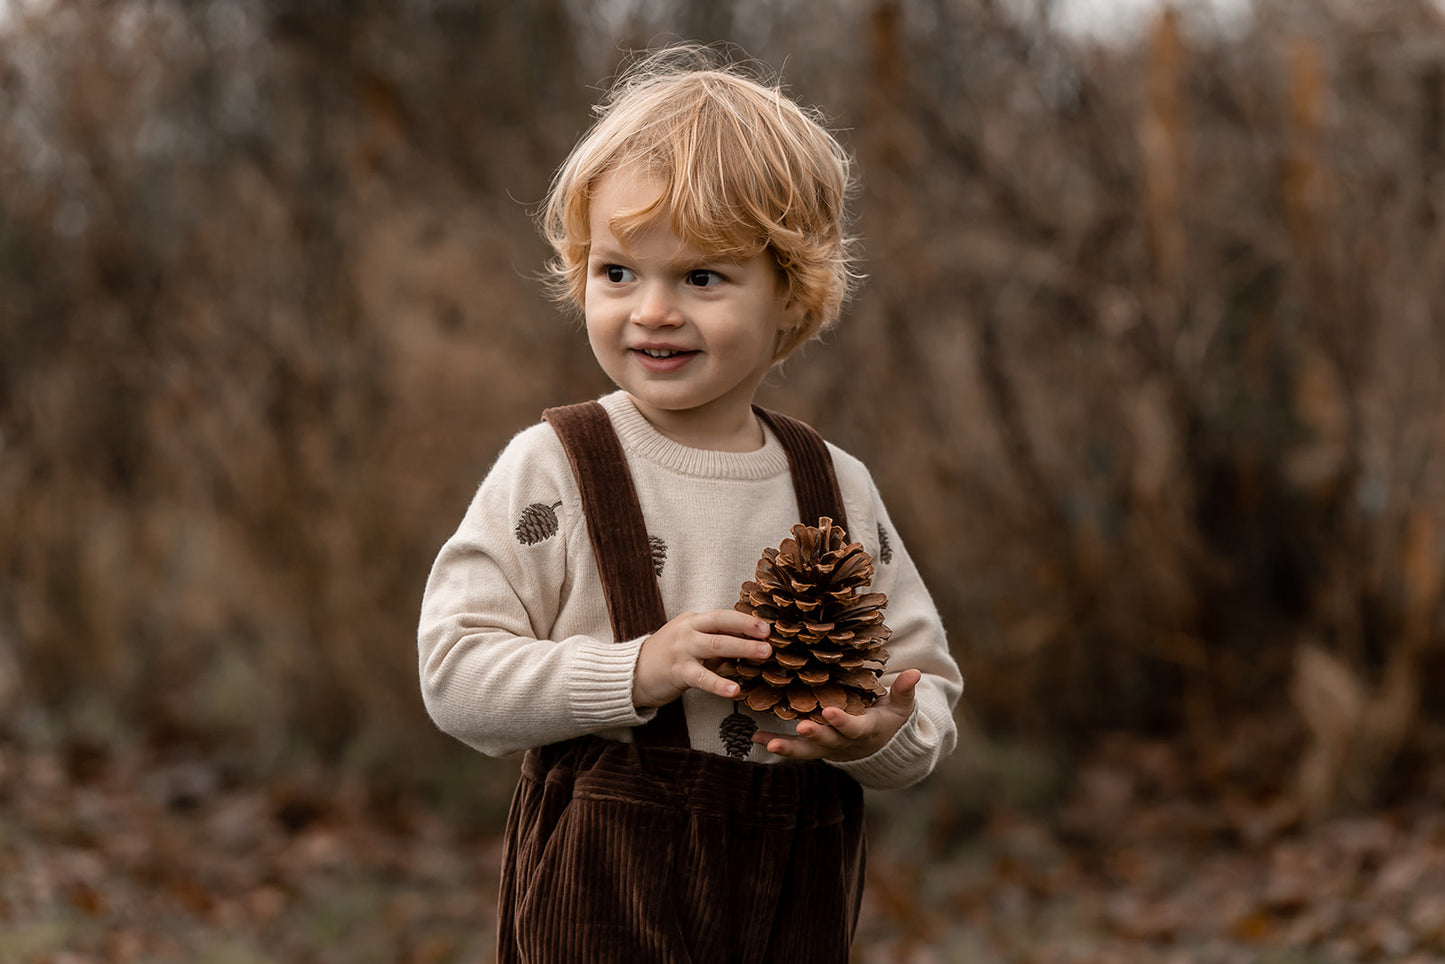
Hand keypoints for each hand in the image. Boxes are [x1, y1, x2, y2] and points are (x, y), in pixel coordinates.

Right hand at [633, 610, 772, 707]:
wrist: (632, 672)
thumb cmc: (668, 656)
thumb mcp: (691, 640)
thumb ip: (715, 640)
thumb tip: (750, 642)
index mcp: (693, 620)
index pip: (722, 615)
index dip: (745, 619)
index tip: (767, 625)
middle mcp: (688, 631)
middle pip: (721, 625)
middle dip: (748, 630)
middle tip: (770, 638)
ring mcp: (681, 650)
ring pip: (715, 646)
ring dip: (742, 648)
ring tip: (763, 655)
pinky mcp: (676, 671)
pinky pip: (701, 677)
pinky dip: (719, 683)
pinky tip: (734, 690)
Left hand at [754, 669, 921, 762]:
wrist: (880, 749)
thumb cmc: (889, 721)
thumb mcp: (901, 707)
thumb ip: (904, 691)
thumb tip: (915, 672)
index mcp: (865, 731)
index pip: (853, 728)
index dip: (842, 722)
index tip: (829, 712)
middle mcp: (844, 744)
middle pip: (828, 742)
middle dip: (814, 735)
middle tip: (800, 727)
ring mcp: (828, 749)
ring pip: (807, 751)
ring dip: (788, 748)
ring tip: (769, 743)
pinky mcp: (815, 749)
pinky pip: (794, 749)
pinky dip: (776, 743)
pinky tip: (757, 738)